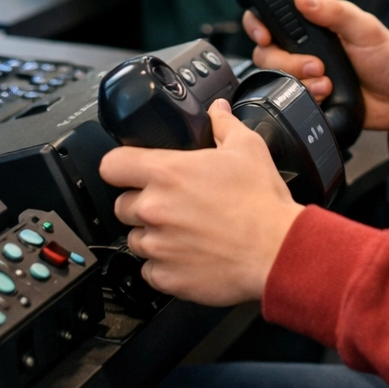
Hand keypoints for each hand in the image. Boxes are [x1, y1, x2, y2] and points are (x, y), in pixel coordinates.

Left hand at [101, 99, 302, 306]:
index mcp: (166, 173)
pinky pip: (150, 270)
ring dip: (153, 235)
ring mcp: (157, 246)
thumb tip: (216, 110)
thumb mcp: (247, 148)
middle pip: (122, 205)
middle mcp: (154, 209)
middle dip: (142, 203)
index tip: (130, 171)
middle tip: (172, 204)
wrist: (277, 250)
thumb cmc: (262, 202)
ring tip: (185, 232)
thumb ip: (223, 124)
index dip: (120, 165)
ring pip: (135, 239)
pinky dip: (165, 265)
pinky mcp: (166, 276)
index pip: (111, 165)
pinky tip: (189, 255)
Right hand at [242, 0, 388, 142]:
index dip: (258, 25)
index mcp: (314, 25)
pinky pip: (289, 99)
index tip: (264, 35)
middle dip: (288, 61)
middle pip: (267, 51)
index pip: (272, 17)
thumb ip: (334, 12)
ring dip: (299, 80)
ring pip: (275, 76)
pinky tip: (326, 96)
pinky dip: (305, 98)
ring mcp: (304, 74)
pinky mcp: (308, 97)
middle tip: (318, 65)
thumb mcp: (365, 28)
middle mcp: (304, 48)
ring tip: (326, 82)